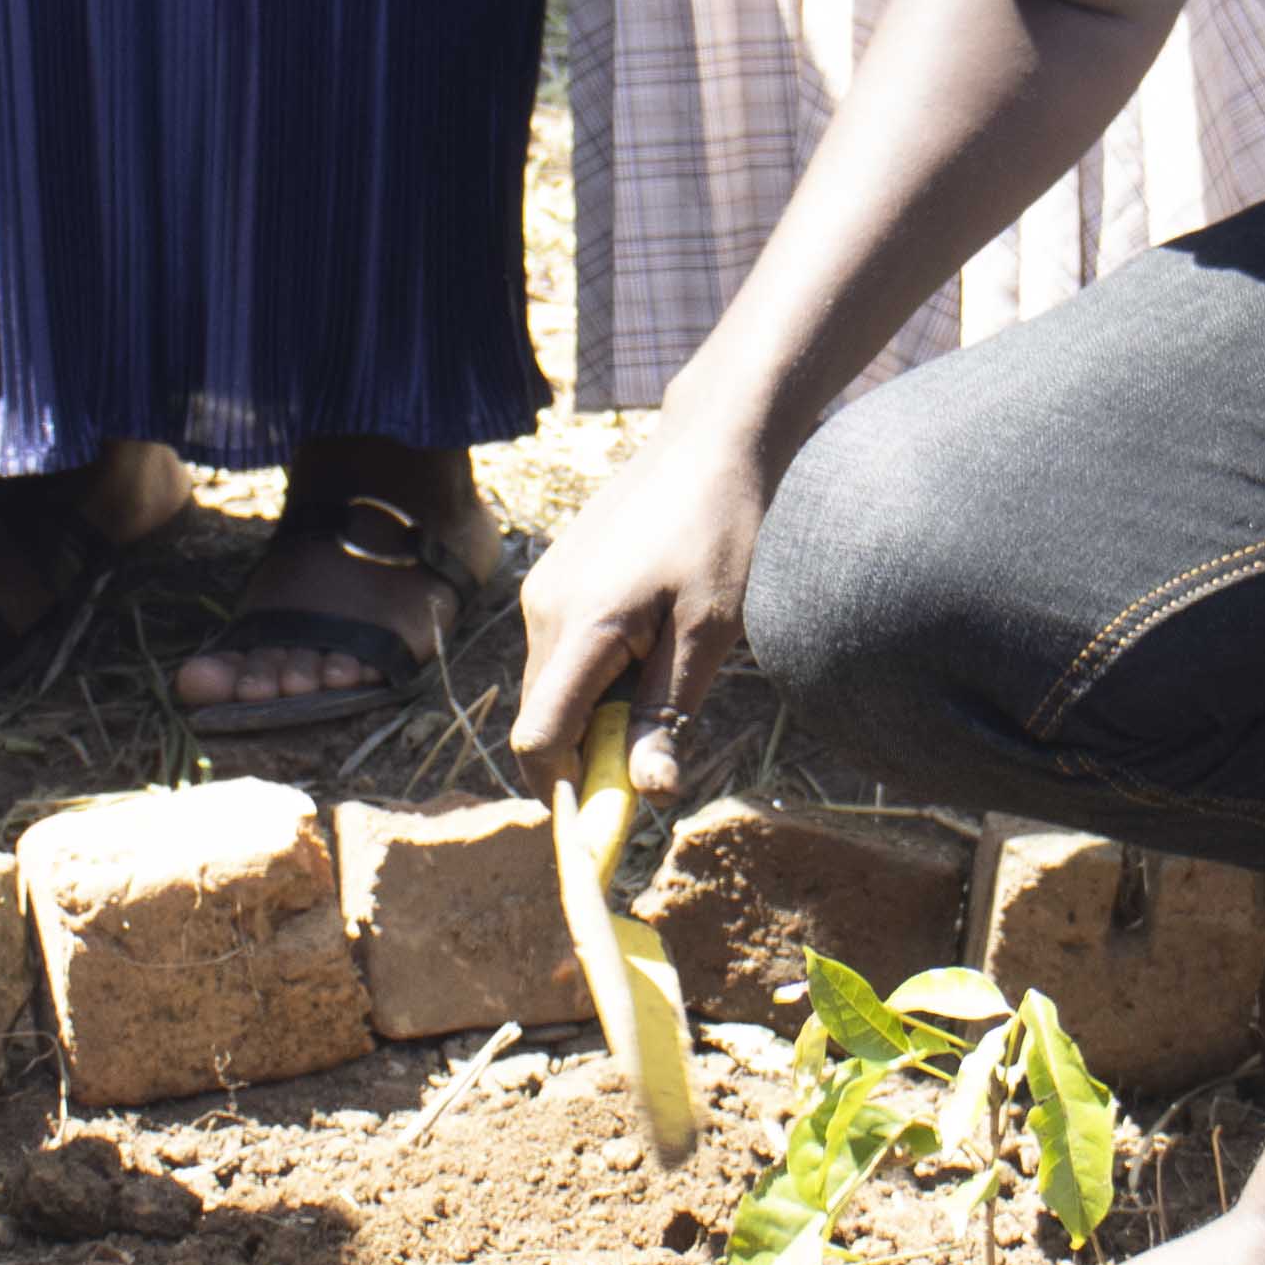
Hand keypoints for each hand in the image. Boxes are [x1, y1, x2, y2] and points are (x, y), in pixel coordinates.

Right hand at [506, 429, 765, 794]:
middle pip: (545, 722)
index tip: (611, 823)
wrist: (712, 442)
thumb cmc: (722, 531)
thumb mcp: (710, 632)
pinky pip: (560, 655)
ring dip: (596, 714)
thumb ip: (669, 712)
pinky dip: (594, 678)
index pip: (541, 742)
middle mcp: (543, 611)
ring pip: (553, 689)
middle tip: (657, 757)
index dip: (568, 795)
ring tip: (665, 678)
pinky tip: (649, 646)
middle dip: (589, 758)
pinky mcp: (553, 580)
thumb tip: (647, 795)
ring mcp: (543, 592)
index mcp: (580, 628)